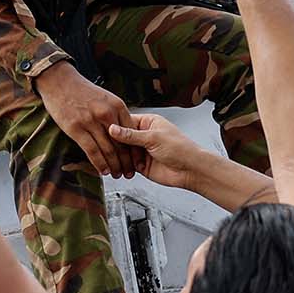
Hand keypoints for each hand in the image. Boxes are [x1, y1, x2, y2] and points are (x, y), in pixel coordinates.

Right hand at [34, 61, 135, 176]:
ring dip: (113, 166)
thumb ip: (116, 114)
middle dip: (126, 162)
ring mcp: (91, 121)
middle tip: (129, 173)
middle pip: (122, 144)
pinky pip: (91, 150)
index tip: (138, 162)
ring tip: (117, 175)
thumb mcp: (105, 97)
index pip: (132, 133)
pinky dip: (99, 163)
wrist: (59, 80)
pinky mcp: (76, 128)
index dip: (136, 150)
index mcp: (117, 105)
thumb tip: (125, 131)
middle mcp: (107, 114)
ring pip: (108, 150)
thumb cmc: (82, 90)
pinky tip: (103, 171)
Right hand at [104, 112, 218, 189]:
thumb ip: (131, 135)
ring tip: (109, 157)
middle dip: (115, 142)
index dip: (115, 126)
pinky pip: (127, 164)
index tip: (103, 128)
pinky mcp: (141, 165)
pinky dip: (121, 166)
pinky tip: (115, 166)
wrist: (190, 170)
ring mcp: (142, 150)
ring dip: (118, 155)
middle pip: (122, 137)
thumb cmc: (181, 149)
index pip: (126, 121)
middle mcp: (145, 135)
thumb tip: (113, 129)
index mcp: (149, 122)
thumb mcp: (153, 138)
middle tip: (103, 144)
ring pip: (123, 151)